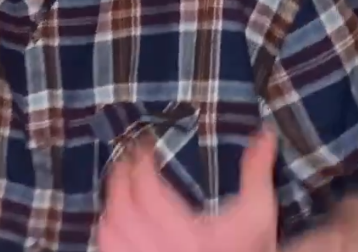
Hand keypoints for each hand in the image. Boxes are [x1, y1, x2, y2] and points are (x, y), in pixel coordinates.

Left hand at [98, 131, 276, 251]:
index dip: (142, 161)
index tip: (145, 144)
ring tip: (119, 184)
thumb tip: (265, 132)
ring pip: (109, 232)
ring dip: (110, 203)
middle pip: (122, 209)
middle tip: (126, 157)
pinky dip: (106, 233)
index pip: (149, 191)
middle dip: (120, 177)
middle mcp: (161, 250)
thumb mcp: (258, 211)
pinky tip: (113, 220)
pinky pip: (107, 251)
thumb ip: (257, 171)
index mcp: (188, 234)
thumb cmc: (251, 247)